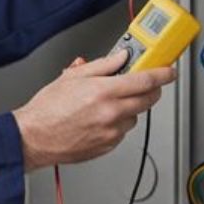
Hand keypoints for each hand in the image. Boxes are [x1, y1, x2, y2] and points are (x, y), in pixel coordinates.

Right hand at [12, 51, 176, 171]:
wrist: (34, 137)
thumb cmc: (47, 109)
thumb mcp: (73, 77)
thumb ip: (102, 65)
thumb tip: (121, 57)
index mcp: (103, 92)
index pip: (145, 80)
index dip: (162, 74)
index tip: (169, 71)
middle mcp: (111, 113)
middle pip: (148, 99)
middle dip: (150, 89)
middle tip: (143, 82)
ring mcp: (111, 132)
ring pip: (135, 115)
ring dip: (130, 107)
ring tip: (107, 102)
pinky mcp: (108, 146)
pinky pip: (123, 131)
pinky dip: (118, 122)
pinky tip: (99, 118)